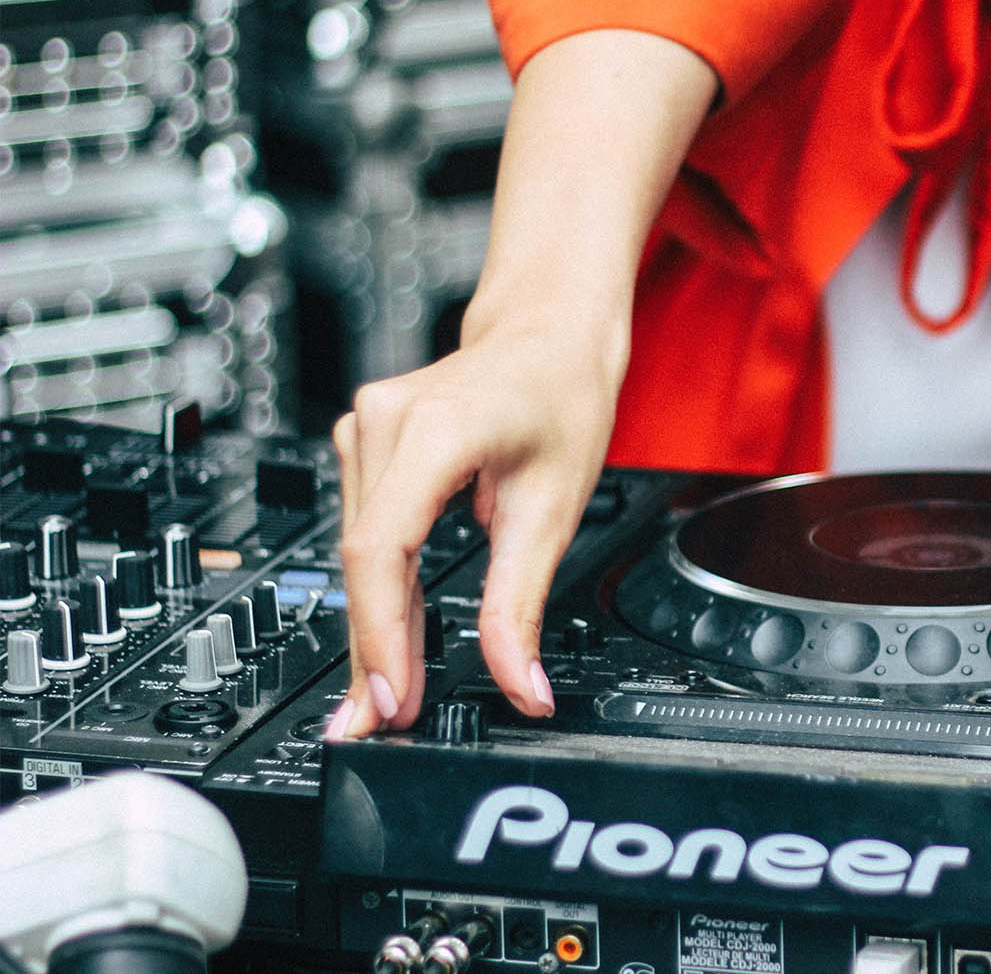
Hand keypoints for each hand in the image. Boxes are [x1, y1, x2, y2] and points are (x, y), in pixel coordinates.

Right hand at [321, 29, 717, 739]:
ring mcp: (366, 429)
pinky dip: (379, 591)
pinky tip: (385, 644)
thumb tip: (520, 685)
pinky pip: (366, 532)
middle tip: (374, 726)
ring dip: (373, 627)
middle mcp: (384, 423)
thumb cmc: (561, 395)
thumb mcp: (555, 508)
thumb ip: (523, 605)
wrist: (549, 332)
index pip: (383, 550)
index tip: (394, 698)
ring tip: (385, 700)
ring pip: (360, 553)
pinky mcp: (367, 444)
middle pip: (364, 561)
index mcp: (434, 430)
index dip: (382, 635)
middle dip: (372, 651)